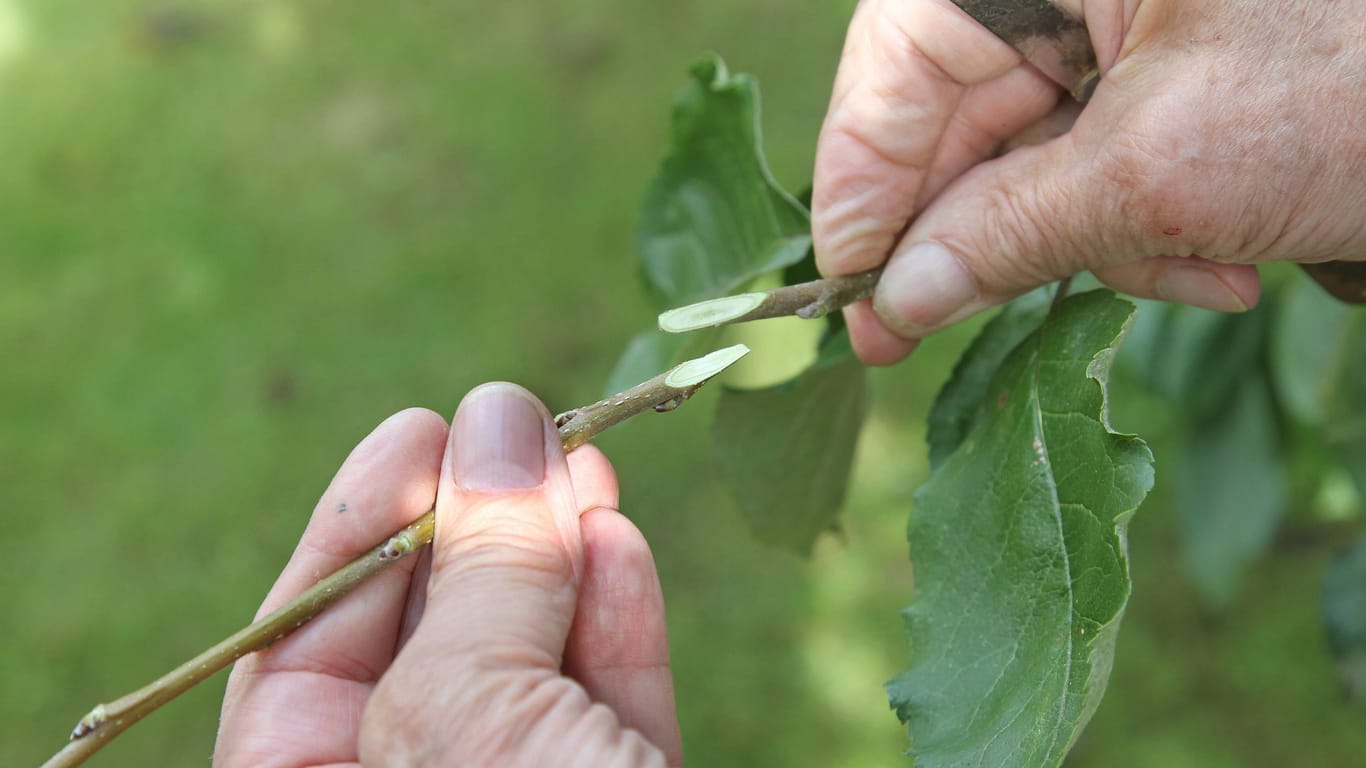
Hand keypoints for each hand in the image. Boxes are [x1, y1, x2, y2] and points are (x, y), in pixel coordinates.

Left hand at [214, 384, 682, 766]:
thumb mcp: (471, 710)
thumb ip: (484, 572)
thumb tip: (499, 420)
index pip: (300, 650)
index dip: (356, 530)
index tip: (417, 432)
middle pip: (430, 636)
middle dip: (477, 522)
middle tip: (516, 422)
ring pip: (532, 656)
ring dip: (561, 548)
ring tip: (583, 453)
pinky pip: (608, 697)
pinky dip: (618, 616)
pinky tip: (619, 534)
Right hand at [813, 0, 1365, 363]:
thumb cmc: (1356, 77)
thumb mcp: (1158, 173)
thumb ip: (1005, 234)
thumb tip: (898, 298)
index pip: (891, 78)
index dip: (865, 200)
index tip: (855, 307)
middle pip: (962, 124)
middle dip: (995, 236)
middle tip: (948, 332)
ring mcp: (1122, 19)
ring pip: (1037, 157)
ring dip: (1093, 243)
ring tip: (1189, 271)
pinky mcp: (1170, 63)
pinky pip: (1105, 160)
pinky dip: (1149, 228)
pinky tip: (1219, 260)